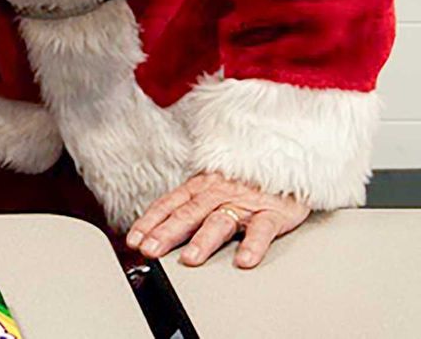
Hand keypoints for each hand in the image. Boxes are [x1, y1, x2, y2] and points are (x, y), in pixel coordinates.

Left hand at [126, 171, 309, 268]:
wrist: (286, 160)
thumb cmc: (245, 179)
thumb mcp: (211, 186)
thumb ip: (189, 205)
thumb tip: (158, 228)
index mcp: (200, 186)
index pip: (169, 205)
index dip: (149, 222)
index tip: (134, 240)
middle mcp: (218, 192)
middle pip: (188, 213)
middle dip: (166, 232)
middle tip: (151, 250)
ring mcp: (244, 202)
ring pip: (220, 221)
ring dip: (203, 240)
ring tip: (190, 259)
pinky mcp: (273, 212)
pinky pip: (262, 229)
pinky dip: (253, 245)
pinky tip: (243, 260)